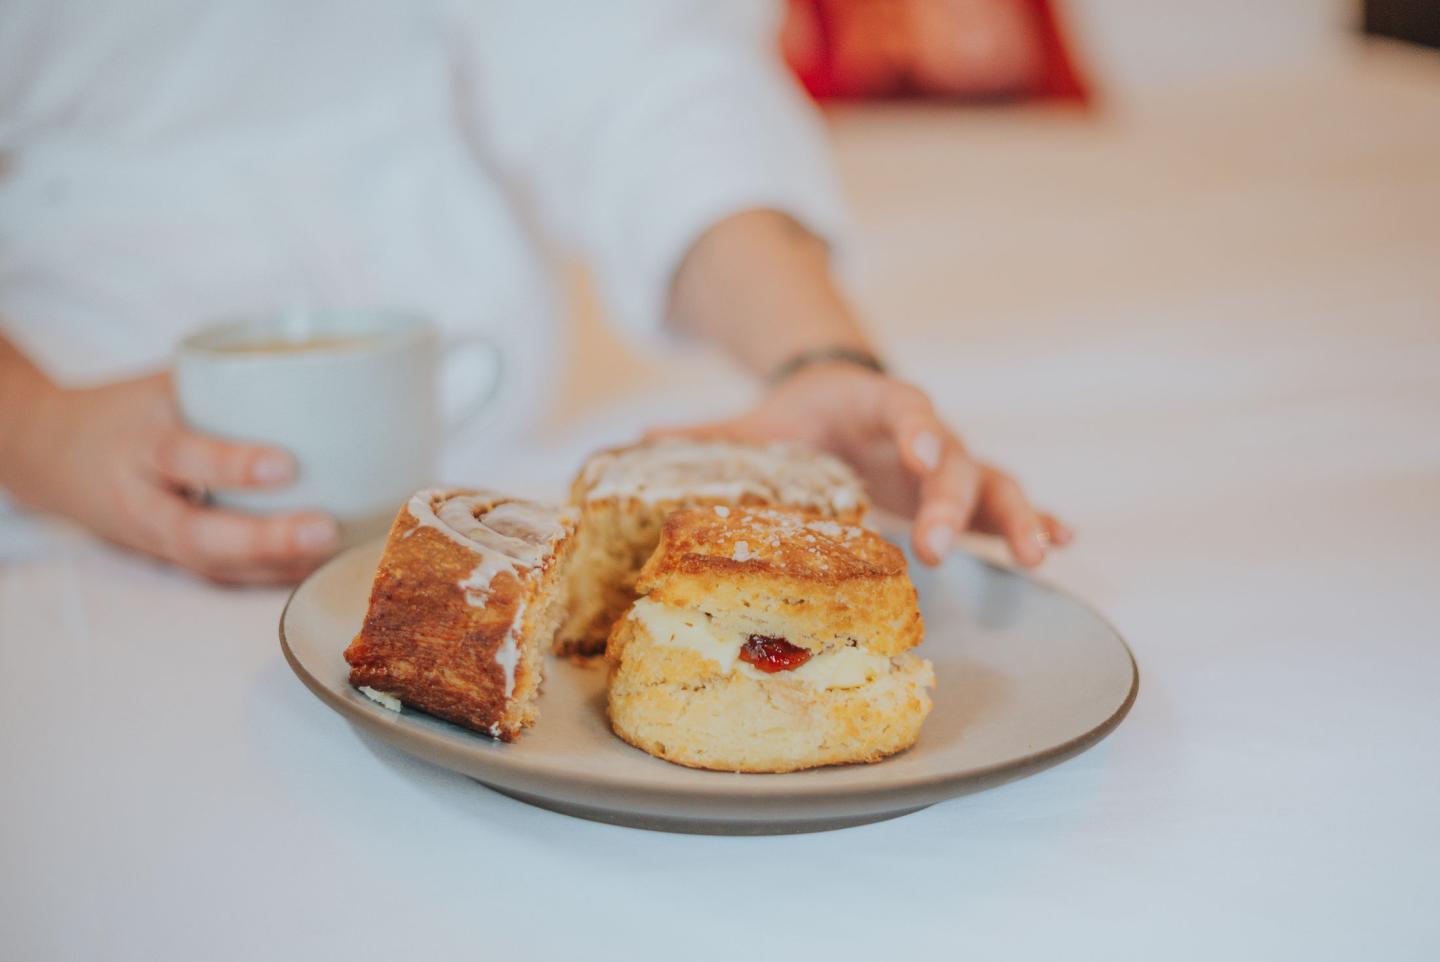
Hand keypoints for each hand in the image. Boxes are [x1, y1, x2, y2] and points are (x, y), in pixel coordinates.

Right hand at [8, 373, 337, 584]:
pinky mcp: (170, 558)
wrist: (54, 453)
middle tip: (325, 530)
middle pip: (196, 533)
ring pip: (211, 566)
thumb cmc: (130, 409)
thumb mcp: (164, 383)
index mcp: (139, 442)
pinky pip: (219, 577)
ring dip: (274, 566)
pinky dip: (266, 577)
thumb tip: (328, 369)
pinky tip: (315, 568)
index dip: (232, 464)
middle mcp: (142, 499)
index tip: (287, 464)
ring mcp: (154, 538)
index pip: (181, 456)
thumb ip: (229, 379)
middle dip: (263, 539)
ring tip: (333, 553)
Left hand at [651, 364, 1071, 566]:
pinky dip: (1035, 519)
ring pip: (992, 484)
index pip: (903, 409)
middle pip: (952, 458)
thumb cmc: (798, 420)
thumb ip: (707, 436)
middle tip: (935, 546)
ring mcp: (946, 465)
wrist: (836, 400)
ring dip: (1016, 515)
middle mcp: (920, 433)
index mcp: (873, 405)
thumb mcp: (757, 426)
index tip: (917, 455)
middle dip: (949, 501)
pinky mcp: (960, 494)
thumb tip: (635, 440)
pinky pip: (1002, 505)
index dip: (913, 432)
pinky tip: (1060, 543)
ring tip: (1041, 551)